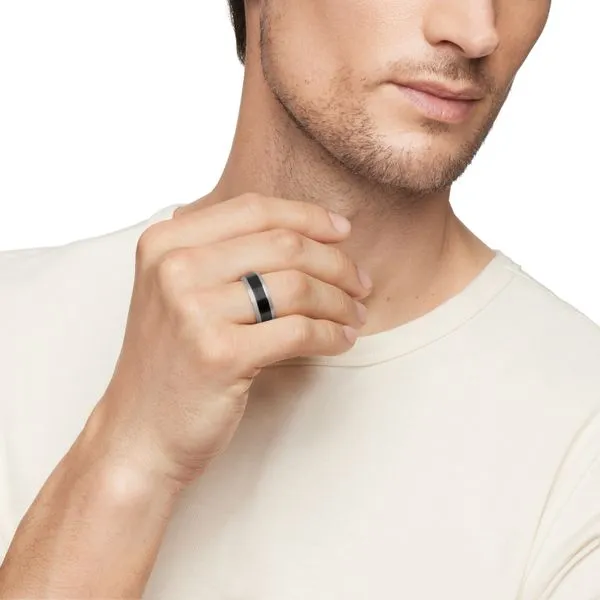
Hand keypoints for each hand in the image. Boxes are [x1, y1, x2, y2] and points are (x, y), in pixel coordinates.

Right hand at [86, 193, 372, 488]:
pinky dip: (331, 334)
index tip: (343, 232)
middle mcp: (175, 268)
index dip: (309, 217)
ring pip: (298, 287)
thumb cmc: (171, 361)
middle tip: (360, 283)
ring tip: (355, 314)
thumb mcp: (179, 291)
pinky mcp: (220, 354)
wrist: (139, 431)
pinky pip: (300, 331)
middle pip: (284, 245)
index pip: (254, 209)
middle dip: (336, 263)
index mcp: (166, 242)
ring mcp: (194, 311)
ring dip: (340, 301)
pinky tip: (342, 340)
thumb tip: (308, 232)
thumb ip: (226, 253)